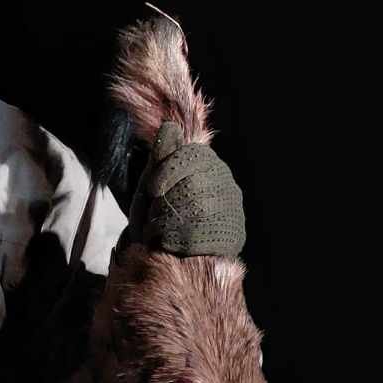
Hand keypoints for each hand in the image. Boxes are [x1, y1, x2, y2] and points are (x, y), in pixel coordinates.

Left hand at [141, 121, 245, 257]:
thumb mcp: (154, 183)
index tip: (152, 189)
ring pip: (196, 210)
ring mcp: (231, 211)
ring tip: (155, 232)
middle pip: (193, 185)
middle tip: (152, 217)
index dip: (169, 171)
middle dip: (164, 204)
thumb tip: (169, 126)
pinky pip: (200, 236)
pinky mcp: (231, 237)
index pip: (192, 157)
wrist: (173, 255)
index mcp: (207, 165)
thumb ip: (161, 158)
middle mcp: (225, 185)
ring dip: (167, 223)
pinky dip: (176, 241)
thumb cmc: (162, 214)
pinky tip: (167, 245)